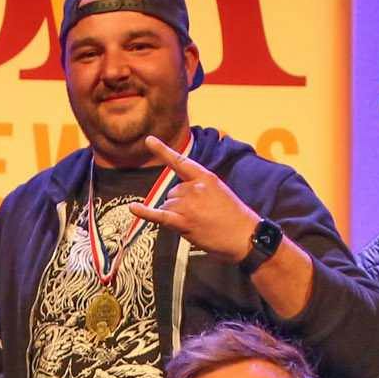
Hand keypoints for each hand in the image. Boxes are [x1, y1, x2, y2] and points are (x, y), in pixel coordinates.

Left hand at [123, 137, 260, 261]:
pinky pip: (159, 215)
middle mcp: (194, 188)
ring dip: (176, 215)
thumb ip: (199, 189)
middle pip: (172, 192)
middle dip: (180, 205)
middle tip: (201, 216)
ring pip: (167, 205)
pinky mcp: (183, 222)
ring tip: (198, 224)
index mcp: (205, 178)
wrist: (245, 237)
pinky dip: (144, 213)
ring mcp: (187, 205)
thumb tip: (178, 197)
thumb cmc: (235, 217)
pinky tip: (133, 208)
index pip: (181, 162)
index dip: (163, 151)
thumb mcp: (220, 192)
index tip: (149, 140)